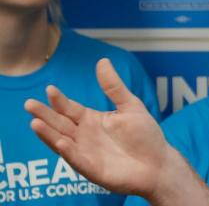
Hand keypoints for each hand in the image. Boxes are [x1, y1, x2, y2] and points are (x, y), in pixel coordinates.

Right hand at [24, 58, 176, 197]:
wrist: (158, 164)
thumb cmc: (145, 135)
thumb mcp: (130, 106)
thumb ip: (113, 87)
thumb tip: (102, 60)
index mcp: (91, 120)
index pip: (69, 108)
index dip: (59, 100)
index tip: (50, 89)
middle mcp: (84, 136)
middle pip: (59, 124)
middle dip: (44, 115)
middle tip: (29, 104)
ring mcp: (86, 153)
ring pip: (61, 142)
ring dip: (48, 134)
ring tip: (35, 123)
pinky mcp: (92, 169)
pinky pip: (77, 161)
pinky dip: (69, 153)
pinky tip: (62, 143)